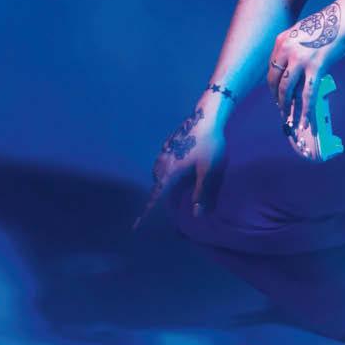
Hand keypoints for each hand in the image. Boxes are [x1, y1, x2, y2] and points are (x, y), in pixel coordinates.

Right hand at [132, 107, 227, 231]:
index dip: (146, 213)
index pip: (155, 197)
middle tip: (173, 202)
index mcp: (170, 172)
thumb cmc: (209, 145)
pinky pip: (164, 162)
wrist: (206, 117)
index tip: (135, 227)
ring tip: (177, 185)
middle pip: (157, 185)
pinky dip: (168, 169)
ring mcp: (164, 151)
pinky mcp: (169, 143)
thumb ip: (201, 192)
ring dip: (165, 181)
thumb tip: (196, 214)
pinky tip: (181, 165)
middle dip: (161, 195)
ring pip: (159, 172)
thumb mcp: (208, 171)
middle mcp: (162, 163)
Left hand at [267, 0, 344, 131]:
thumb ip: (294, 47)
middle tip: (282, 109)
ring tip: (290, 120)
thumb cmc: (328, 25)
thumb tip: (293, 67)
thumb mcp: (303, 32)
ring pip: (288, 90)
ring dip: (287, 108)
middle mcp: (286, 50)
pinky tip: (305, 123)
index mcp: (281, 40)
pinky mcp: (316, 67)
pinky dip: (305, 111)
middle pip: (276, 81)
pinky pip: (308, 94)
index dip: (274, 84)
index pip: (272, 68)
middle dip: (278, 98)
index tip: (277, 94)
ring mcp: (300, 59)